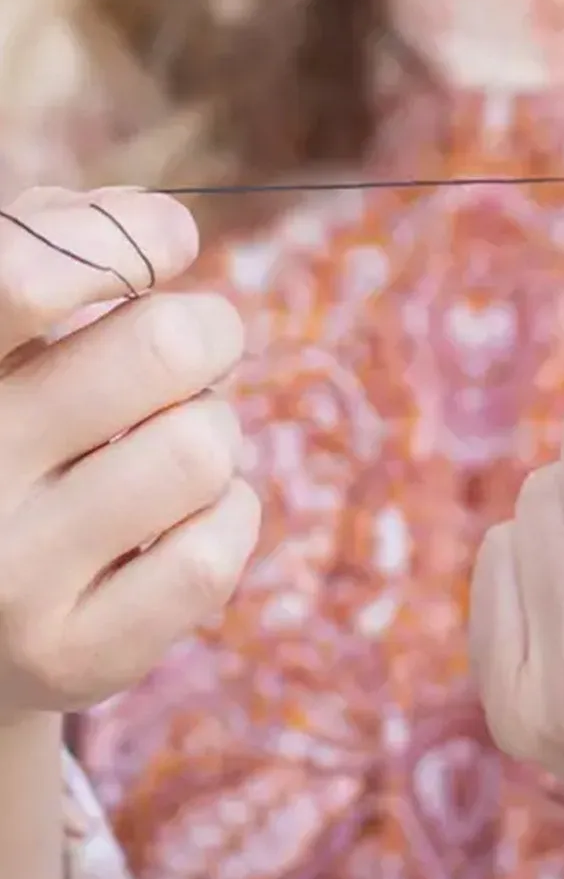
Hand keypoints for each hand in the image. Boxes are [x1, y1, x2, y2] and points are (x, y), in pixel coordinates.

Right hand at [0, 186, 259, 720]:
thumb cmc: (6, 418)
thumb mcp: (1, 331)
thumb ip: (51, 239)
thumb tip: (155, 220)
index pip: (23, 274)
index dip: (125, 236)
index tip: (165, 242)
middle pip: (163, 346)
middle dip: (206, 330)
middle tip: (189, 353)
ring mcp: (4, 578)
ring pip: (203, 445)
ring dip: (213, 430)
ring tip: (165, 447)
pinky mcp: (68, 658)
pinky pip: (216, 548)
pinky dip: (227, 515)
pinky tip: (175, 523)